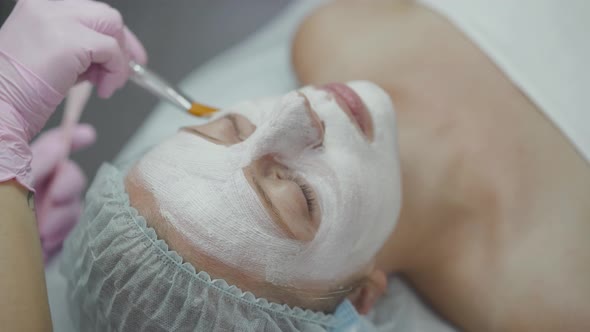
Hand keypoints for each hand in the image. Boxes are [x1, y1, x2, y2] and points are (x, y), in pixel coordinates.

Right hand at [0, 0, 146, 138]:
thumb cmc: (18, 91)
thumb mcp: (52, 59)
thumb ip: (80, 52)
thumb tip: (107, 60)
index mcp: (39, 8)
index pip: (90, 12)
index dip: (111, 35)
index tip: (123, 56)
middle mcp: (46, 7)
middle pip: (106, 15)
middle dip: (122, 46)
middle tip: (122, 73)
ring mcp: (57, 20)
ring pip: (113, 26)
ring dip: (119, 59)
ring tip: (106, 84)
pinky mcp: (69, 41)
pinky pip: (111, 50)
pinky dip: (116, 71)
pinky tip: (103, 89)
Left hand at [30, 124, 95, 261]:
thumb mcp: (7, 183)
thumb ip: (34, 164)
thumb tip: (60, 145)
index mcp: (19, 170)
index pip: (49, 146)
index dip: (70, 137)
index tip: (88, 135)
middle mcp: (34, 189)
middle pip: (69, 174)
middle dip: (69, 184)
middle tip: (57, 197)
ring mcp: (43, 214)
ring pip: (74, 204)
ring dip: (64, 216)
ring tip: (44, 232)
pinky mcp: (49, 239)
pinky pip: (71, 230)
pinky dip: (62, 235)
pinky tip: (44, 243)